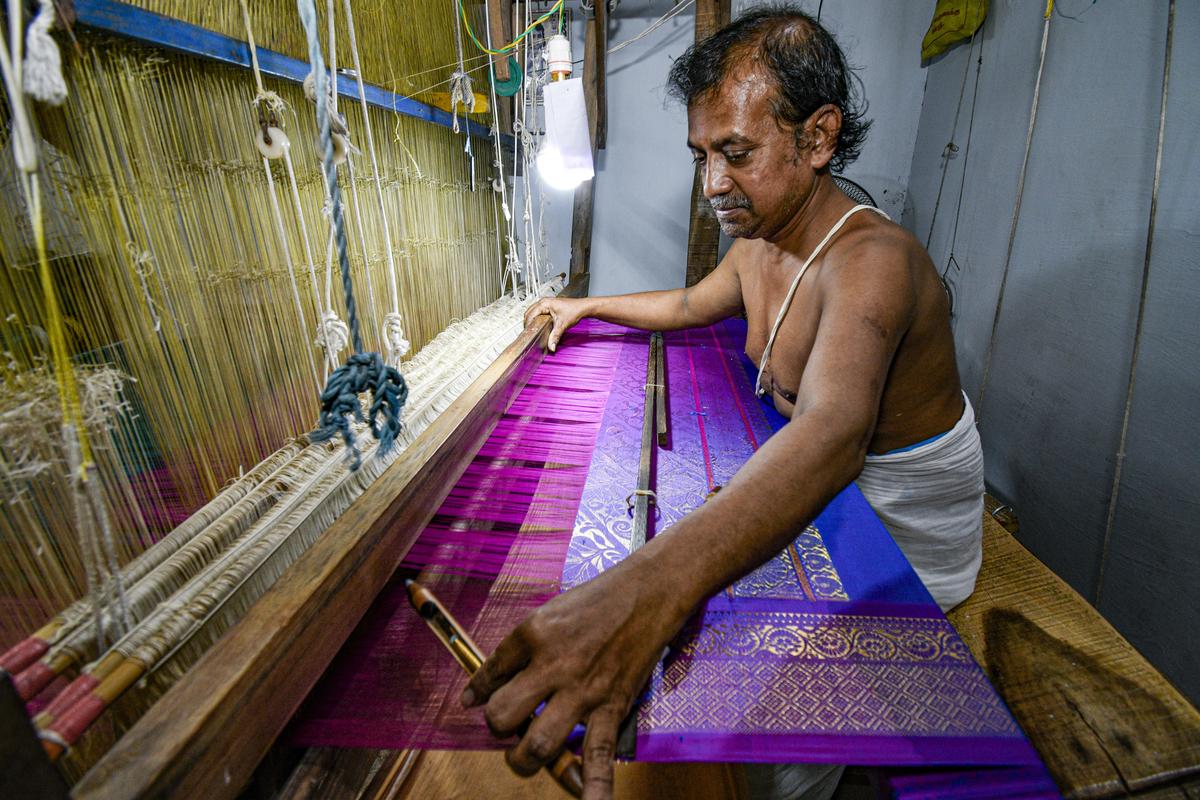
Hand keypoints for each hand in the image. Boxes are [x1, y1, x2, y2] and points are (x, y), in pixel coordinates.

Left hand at [462, 555, 690, 798]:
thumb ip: (516, 650)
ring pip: (538, 743)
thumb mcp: (547, 614)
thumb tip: (483, 685)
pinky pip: (599, 756)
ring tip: (526, 757)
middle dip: (498, 729)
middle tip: (508, 726)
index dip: (478, 694)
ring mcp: (582, 691)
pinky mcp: (611, 707)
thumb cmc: (597, 600)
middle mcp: (552, 666)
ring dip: (525, 759)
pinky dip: (594, 787)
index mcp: (531, 636)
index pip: (489, 675)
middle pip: (503, 717)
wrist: (648, 593)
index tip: (476, 703)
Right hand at [524, 297, 587, 351]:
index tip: (528, 333)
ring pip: (532, 311)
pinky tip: (539, 325)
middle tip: (529, 333)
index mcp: (544, 303)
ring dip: (531, 320)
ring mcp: (546, 302)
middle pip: (528, 312)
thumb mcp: (562, 325)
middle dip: (527, 322)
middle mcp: (543, 301)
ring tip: (533, 330)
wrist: (583, 307)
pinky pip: (537, 311)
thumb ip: (555, 336)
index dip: (528, 325)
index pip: (530, 315)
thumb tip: (551, 346)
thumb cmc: (574, 310)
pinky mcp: (549, 305)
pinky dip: (536, 318)